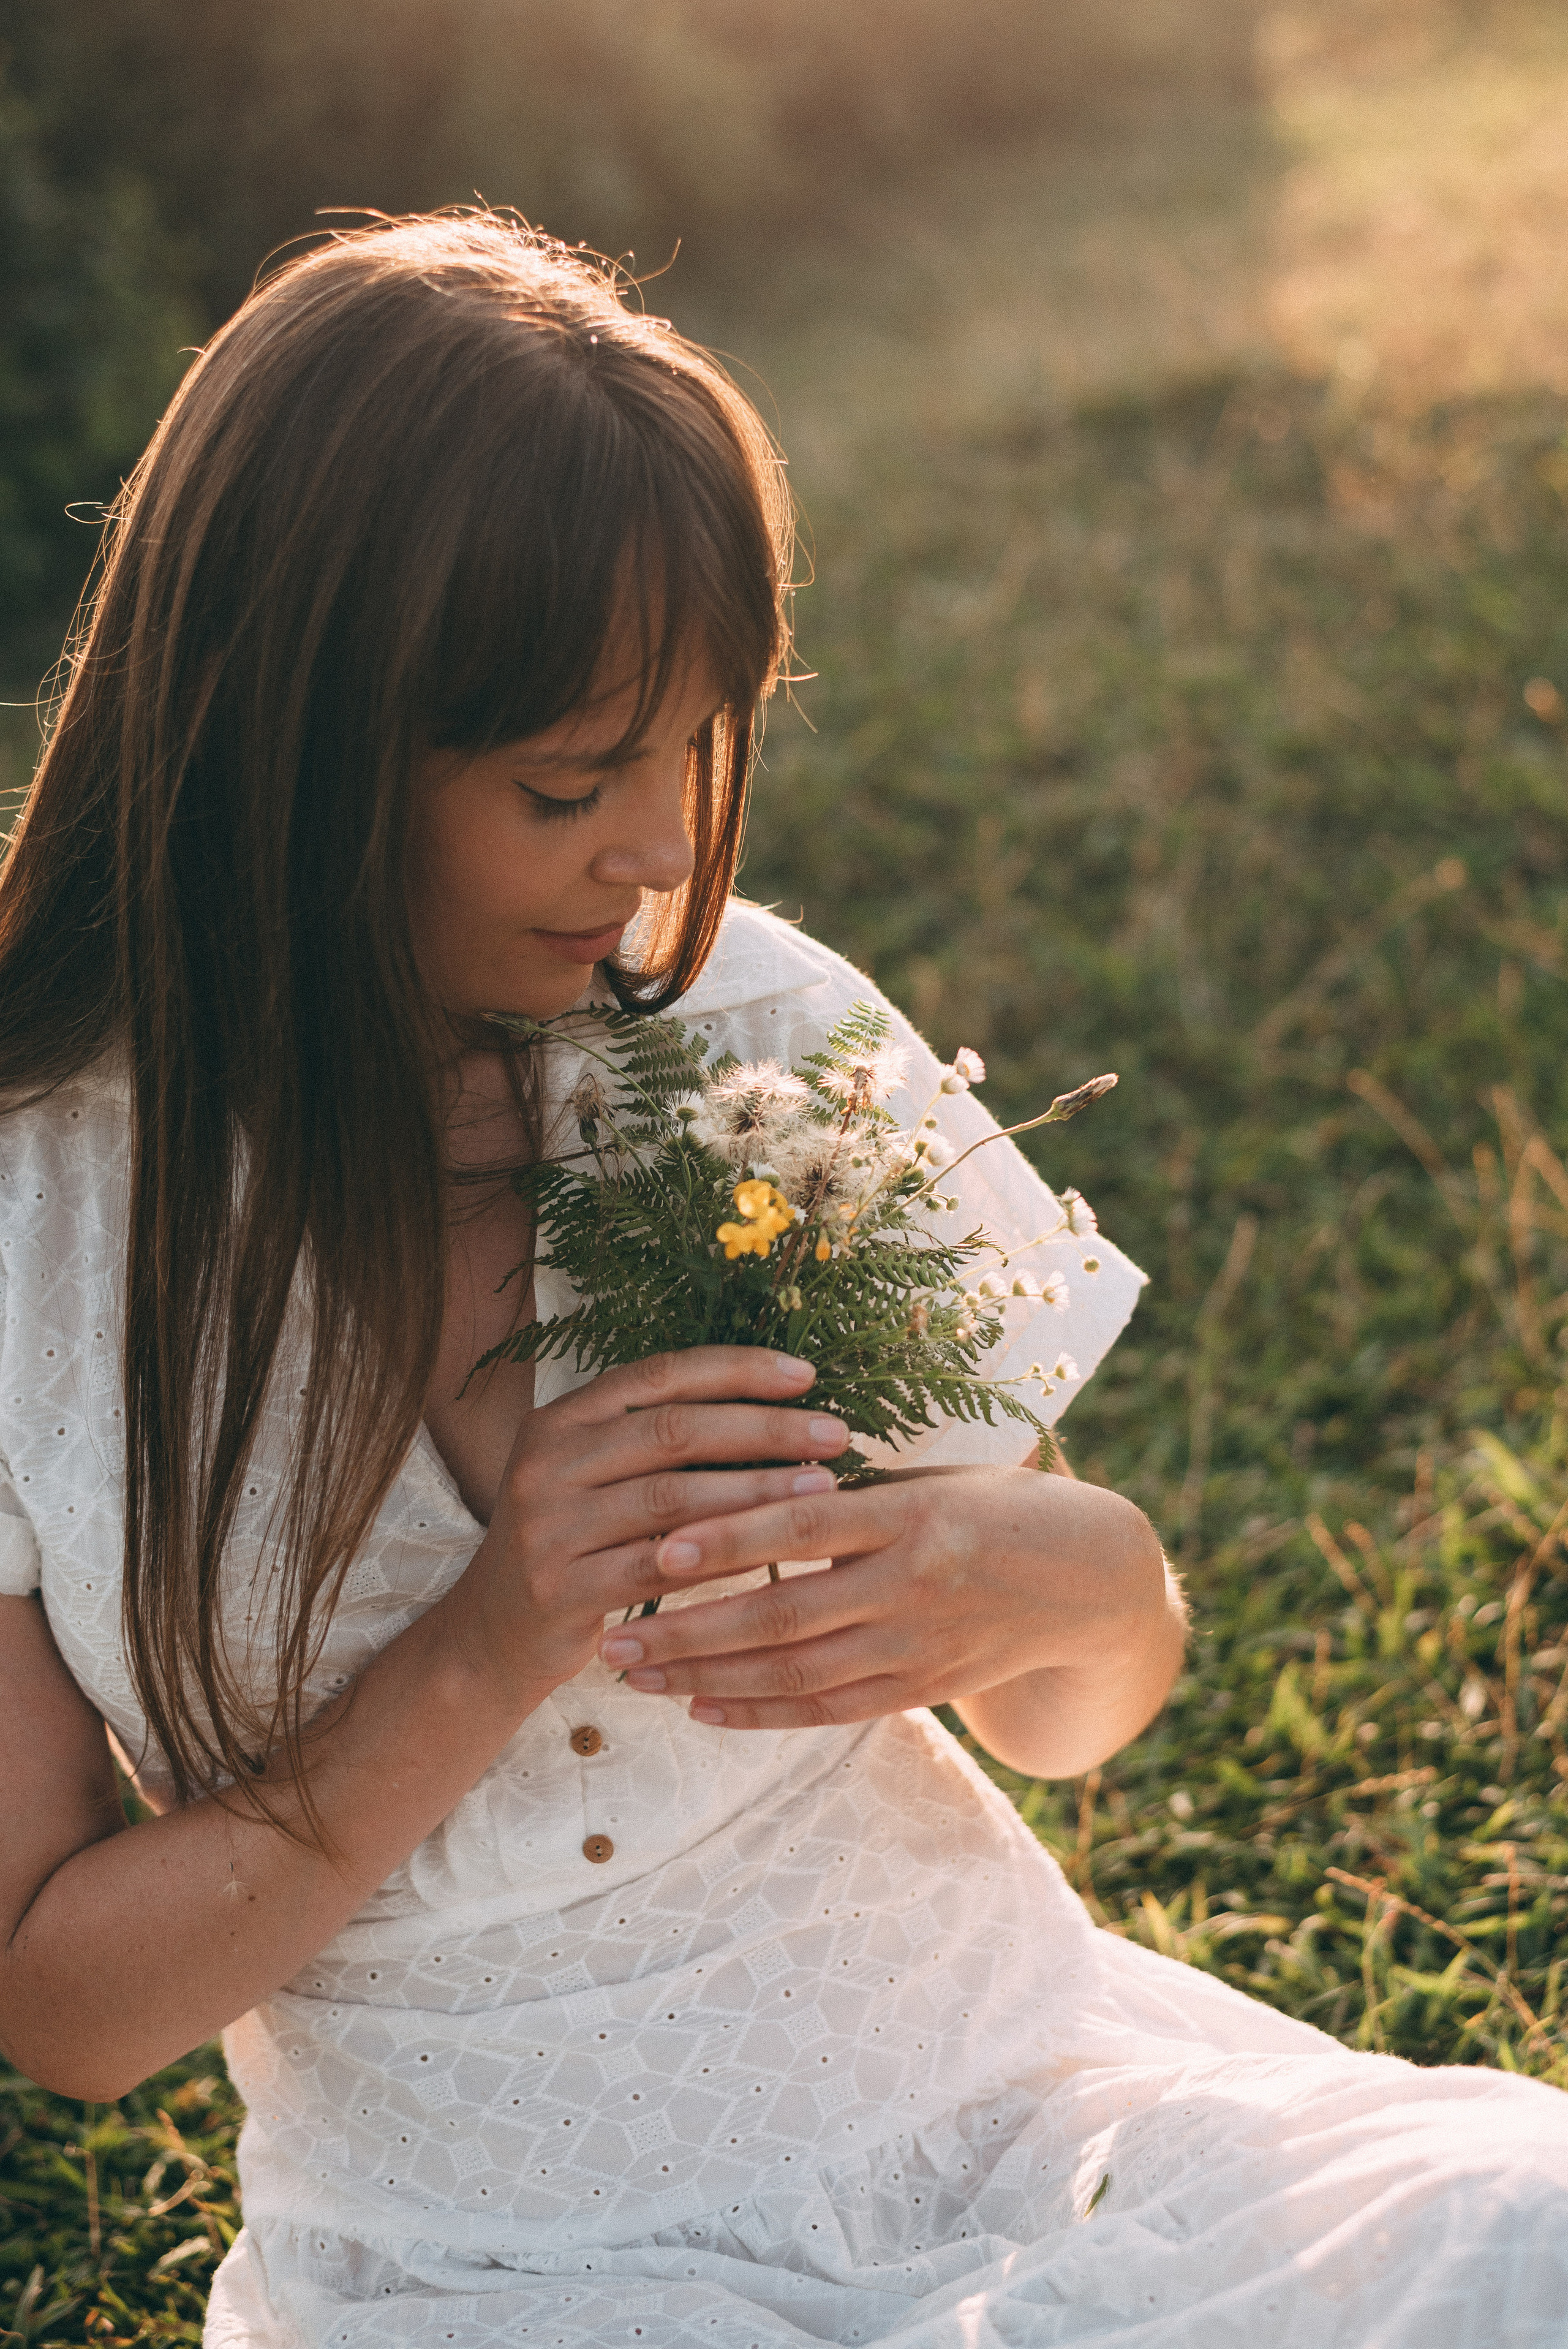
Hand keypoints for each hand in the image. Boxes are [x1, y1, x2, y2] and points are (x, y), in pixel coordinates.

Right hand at [437, 1348, 849, 1703]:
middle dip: (764, 1428)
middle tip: (834, 1434)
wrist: (492, 1634)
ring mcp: (547, 1525)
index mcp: (561, 1419)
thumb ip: (657, 1442)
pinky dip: (723, 1559)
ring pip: (673, 1498)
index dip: (736, 1369)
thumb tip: (775, 1407)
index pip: (660, 1375)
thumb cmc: (573, 1544)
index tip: (806, 1374)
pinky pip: (659, 1569)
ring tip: (823, 1488)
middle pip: (675, 1430)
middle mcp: (546, 1461)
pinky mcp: (559, 1587)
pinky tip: (775, 1555)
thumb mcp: (595, 1477)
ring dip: (758, 1491)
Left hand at [594, 1468, 1178, 1771]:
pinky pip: (830, 1709)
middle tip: (612, 1634)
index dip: (732, 1538)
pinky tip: (702, 1706)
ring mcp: (919, 1645)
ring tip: (636, 1672)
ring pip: (796, 1671)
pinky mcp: (924, 1687)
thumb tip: (748, 1476)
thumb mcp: (935, 1477)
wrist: (1089, 1579)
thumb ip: (853, 1490)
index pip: (807, 1524)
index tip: (660, 1549)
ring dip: (708, 1675)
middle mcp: (915, 1585)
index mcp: (914, 1514)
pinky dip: (762, 1711)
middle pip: (784, 1613)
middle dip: (690, 1629)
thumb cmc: (997, 1506)